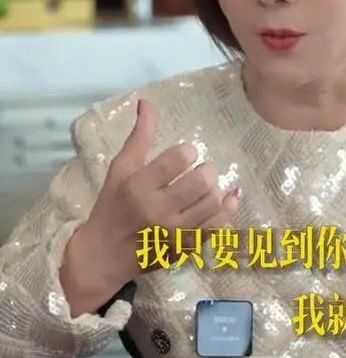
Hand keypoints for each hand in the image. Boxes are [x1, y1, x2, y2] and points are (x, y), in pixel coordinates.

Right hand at [60, 98, 239, 314]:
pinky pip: (218, 226)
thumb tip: (147, 103)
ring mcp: (174, 233)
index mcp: (139, 187)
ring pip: (213, 203)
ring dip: (217, 188)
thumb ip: (139, 137)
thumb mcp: (120, 169)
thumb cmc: (111, 206)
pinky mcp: (186, 247)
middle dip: (207, 169)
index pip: (178, 159)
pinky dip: (228, 209)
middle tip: (201, 170)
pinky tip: (229, 197)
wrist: (104, 255)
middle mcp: (158, 210)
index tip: (186, 155)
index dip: (188, 152)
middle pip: (202, 182)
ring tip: (208, 185)